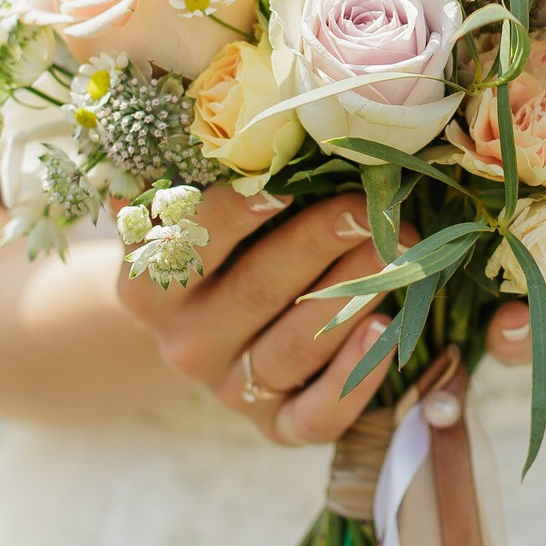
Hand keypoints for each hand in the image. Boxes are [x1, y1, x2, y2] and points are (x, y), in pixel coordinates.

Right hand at [117, 187, 413, 444]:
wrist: (203, 334)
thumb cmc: (215, 250)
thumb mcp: (192, 215)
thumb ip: (202, 176)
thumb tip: (242, 118)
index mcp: (149, 287)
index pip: (186, 248)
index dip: (232, 213)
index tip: (281, 182)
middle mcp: (185, 344)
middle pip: (255, 290)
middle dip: (318, 241)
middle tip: (369, 203)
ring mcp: (232, 390)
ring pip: (292, 347)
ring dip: (350, 294)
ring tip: (397, 249)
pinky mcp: (276, 427)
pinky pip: (316, 413)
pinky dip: (353, 377)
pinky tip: (385, 330)